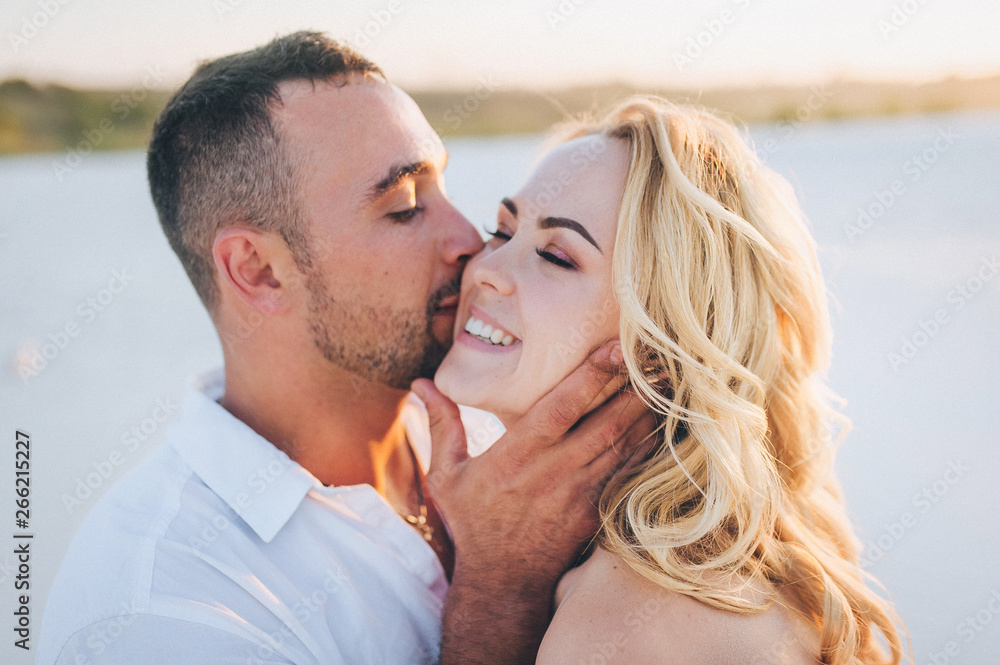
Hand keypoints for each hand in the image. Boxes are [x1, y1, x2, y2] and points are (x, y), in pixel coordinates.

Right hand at [411, 341, 656, 663]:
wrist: (503, 583)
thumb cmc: (473, 523)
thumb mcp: (447, 476)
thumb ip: (441, 426)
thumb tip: (420, 384)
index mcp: (516, 455)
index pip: (561, 407)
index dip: (590, 375)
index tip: (614, 347)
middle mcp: (553, 471)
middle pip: (604, 421)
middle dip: (634, 387)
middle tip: (659, 354)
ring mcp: (579, 493)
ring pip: (623, 445)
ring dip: (648, 412)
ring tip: (670, 380)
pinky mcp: (596, 511)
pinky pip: (628, 472)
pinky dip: (649, 447)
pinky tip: (667, 424)